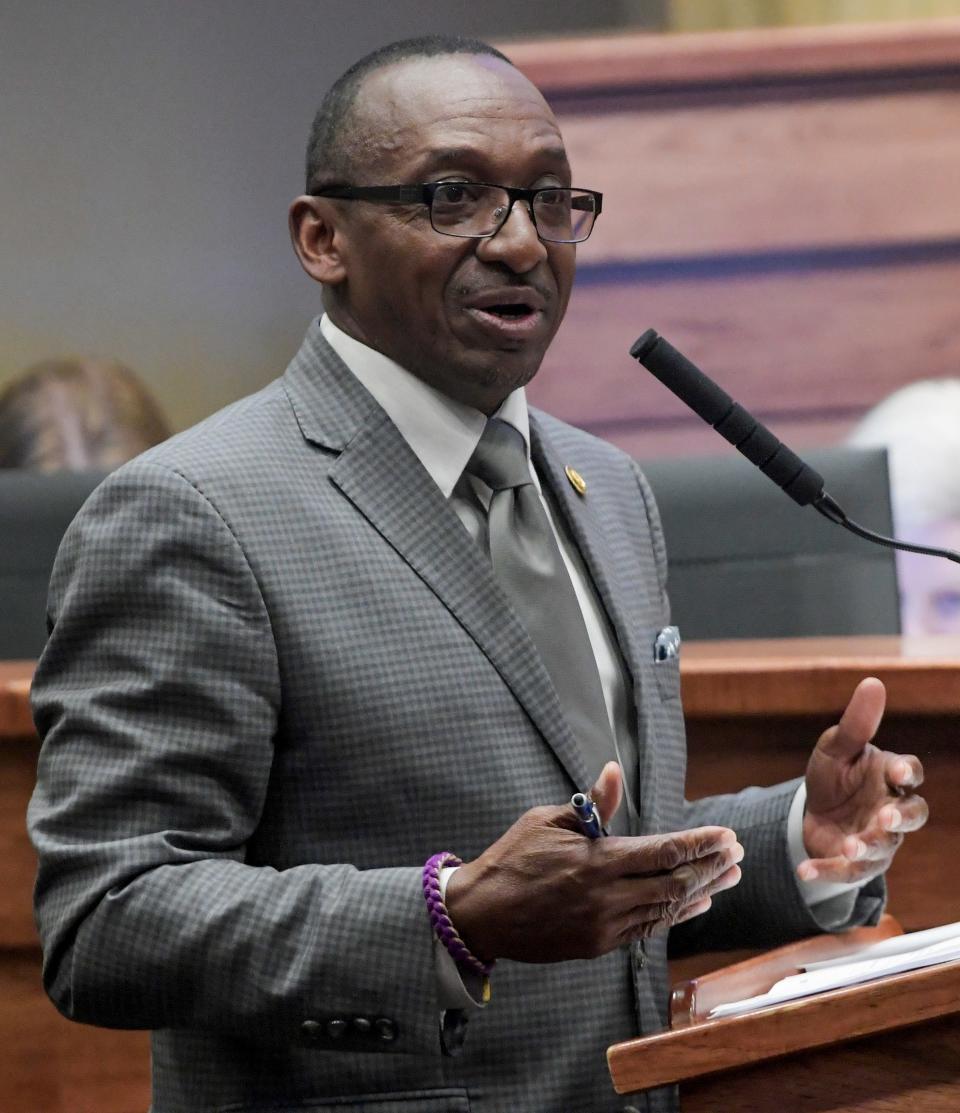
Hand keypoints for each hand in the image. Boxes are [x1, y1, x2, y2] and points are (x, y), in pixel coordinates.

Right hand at [445, 762, 742, 962]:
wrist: (483, 912)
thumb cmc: (514, 857)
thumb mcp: (548, 819)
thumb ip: (592, 804)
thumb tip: (614, 772)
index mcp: (598, 861)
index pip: (664, 851)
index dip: (700, 844)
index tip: (726, 835)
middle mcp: (608, 896)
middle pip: (675, 882)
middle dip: (711, 866)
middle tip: (737, 854)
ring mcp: (605, 925)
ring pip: (667, 909)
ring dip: (702, 891)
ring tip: (730, 878)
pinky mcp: (598, 944)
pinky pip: (647, 929)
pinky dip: (675, 915)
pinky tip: (696, 904)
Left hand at [799, 677, 927, 884]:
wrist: (813, 810)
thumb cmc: (834, 774)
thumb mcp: (836, 747)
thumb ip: (856, 723)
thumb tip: (873, 683)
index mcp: (889, 776)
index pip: (910, 772)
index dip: (908, 772)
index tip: (899, 772)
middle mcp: (891, 809)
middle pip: (912, 815)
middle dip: (901, 818)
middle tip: (885, 818)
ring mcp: (878, 840)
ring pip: (883, 848)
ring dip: (867, 846)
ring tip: (849, 844)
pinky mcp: (857, 863)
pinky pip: (847, 871)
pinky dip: (827, 871)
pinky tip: (804, 870)